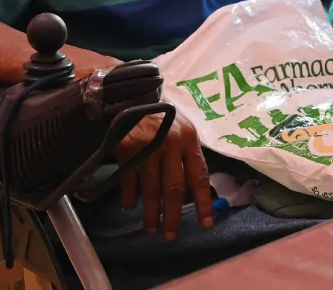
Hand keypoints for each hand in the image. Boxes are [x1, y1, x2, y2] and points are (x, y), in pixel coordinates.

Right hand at [117, 113, 213, 239]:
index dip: (203, 202)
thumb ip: (188, 157)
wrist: (133, 98)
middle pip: (174, 187)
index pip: (199, 176)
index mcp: (189, 140)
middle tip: (171, 235)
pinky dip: (130, 196)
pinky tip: (131, 206)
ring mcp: (148, 146)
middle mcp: (171, 144)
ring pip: (151, 188)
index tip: (205, 224)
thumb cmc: (163, 119)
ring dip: (151, 212)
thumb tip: (193, 193)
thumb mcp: (182, 131)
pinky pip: (130, 179)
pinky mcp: (127, 148)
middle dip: (173, 214)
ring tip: (151, 228)